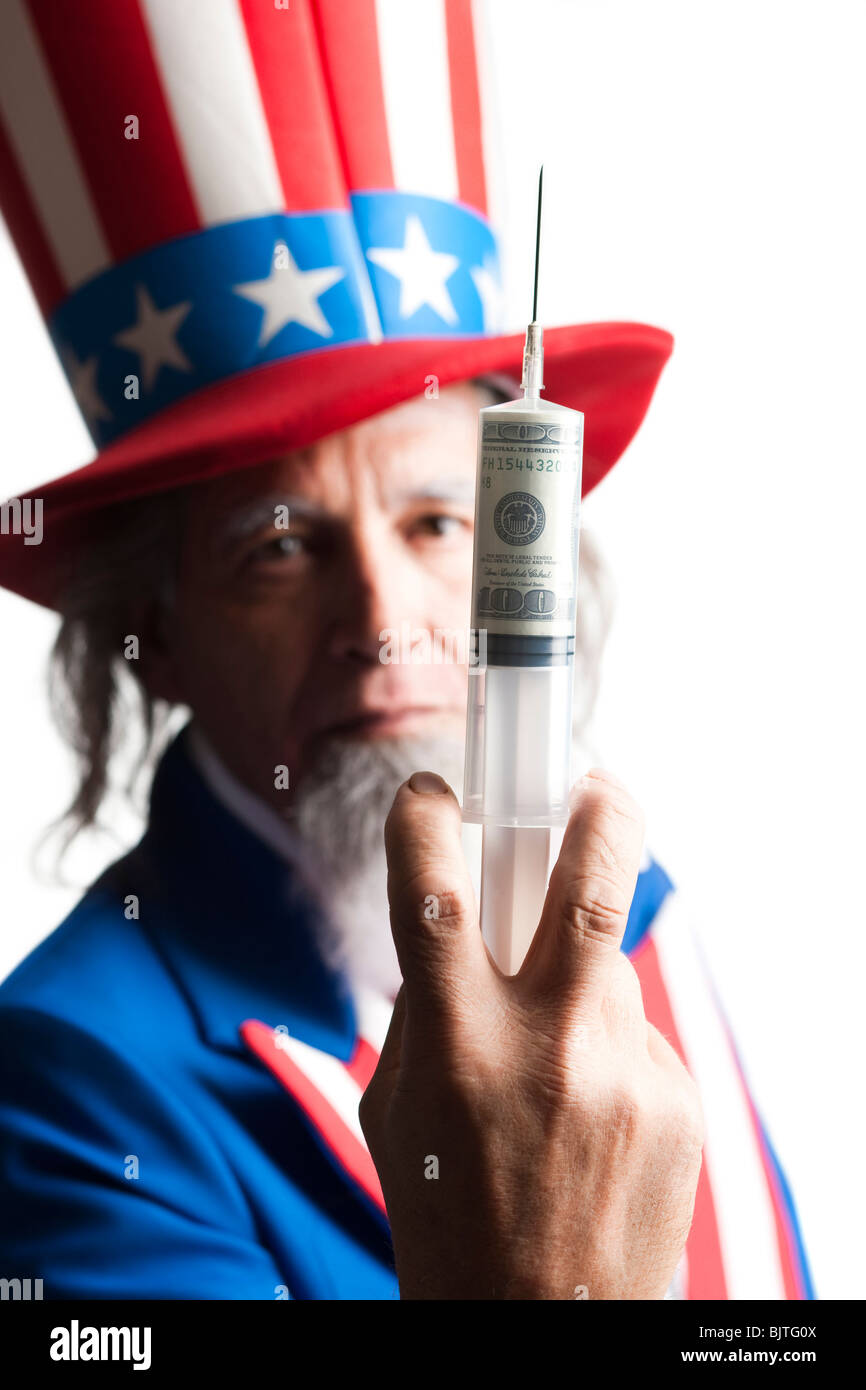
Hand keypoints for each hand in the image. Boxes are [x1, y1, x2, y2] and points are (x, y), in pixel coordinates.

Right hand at [359, 767, 703, 1299]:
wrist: (538, 1324)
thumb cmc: (448, 1211)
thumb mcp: (399, 1107)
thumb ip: (427, 1006)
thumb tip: (467, 923)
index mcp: (456, 1044)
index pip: (436, 892)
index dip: (426, 821)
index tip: (432, 794)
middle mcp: (545, 1047)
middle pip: (591, 881)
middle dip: (602, 810)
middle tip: (597, 790)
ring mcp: (623, 1074)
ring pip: (604, 966)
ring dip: (576, 985)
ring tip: (554, 1067)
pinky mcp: (676, 1102)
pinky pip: (634, 1035)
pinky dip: (607, 1051)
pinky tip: (589, 1117)